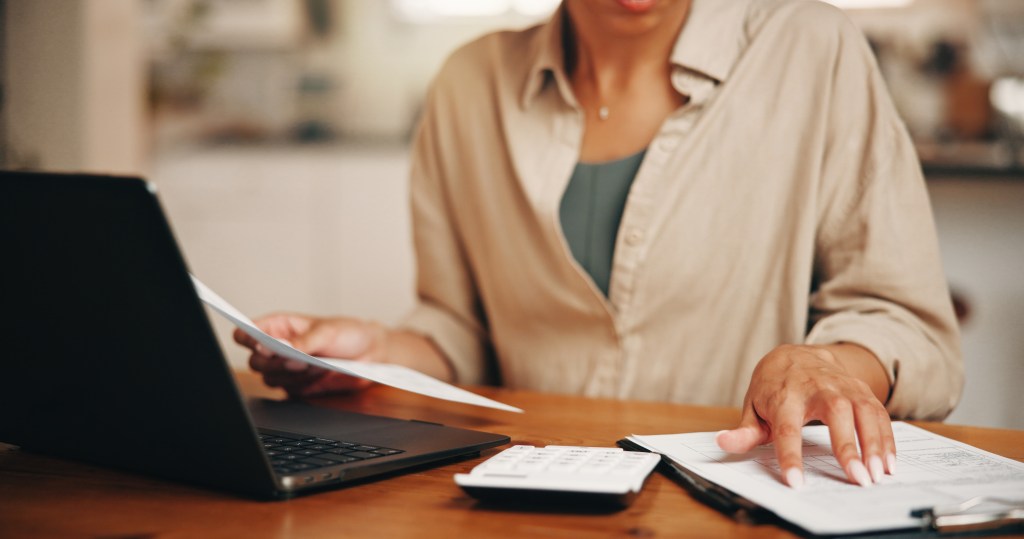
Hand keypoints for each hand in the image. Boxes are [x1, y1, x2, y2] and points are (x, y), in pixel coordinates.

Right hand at [233, 313, 386, 397]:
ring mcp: (286, 369)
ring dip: (293, 374)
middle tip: (298, 360)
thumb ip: (301, 342)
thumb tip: (278, 347)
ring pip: (270, 378)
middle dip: (275, 362)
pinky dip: (303, 384)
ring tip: (317, 363)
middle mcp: (277, 348)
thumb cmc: (347, 334)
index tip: (261, 344)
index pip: (246, 333)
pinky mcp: (298, 386)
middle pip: (254, 361)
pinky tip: (321, 374)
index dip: (247, 339)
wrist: (371, 354)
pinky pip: (289, 390)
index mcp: (278, 327)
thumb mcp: (326, 332)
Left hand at [715, 344, 894, 487]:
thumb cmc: (773, 387)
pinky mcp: (860, 389)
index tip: (795, 481)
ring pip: (863, 410)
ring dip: (874, 443)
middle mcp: (816, 387)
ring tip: (878, 474)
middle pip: (835, 413)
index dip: (790, 455)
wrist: (796, 354)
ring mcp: (842, 385)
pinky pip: (878, 412)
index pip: (786, 428)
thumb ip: (744, 431)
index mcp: (784, 395)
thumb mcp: (753, 407)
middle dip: (847, 446)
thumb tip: (724, 443)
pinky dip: (887, 437)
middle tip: (857, 478)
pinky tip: (889, 462)